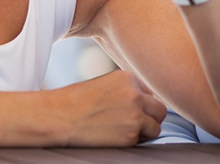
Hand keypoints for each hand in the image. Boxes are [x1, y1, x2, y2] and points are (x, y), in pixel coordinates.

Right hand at [51, 70, 166, 145]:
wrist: (59, 117)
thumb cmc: (76, 102)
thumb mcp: (104, 85)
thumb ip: (125, 90)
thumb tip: (147, 102)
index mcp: (128, 77)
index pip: (150, 92)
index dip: (142, 104)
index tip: (130, 111)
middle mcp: (136, 93)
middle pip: (160, 108)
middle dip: (150, 117)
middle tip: (135, 124)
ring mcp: (135, 114)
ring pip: (156, 125)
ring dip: (145, 131)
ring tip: (125, 131)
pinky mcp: (131, 133)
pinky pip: (144, 140)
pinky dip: (135, 141)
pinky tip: (117, 137)